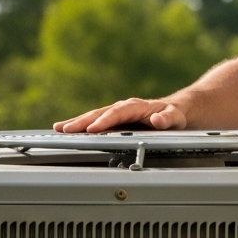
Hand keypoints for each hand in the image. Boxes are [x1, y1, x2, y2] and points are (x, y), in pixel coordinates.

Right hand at [53, 98, 187, 132]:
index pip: (118, 113)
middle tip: (64, 129)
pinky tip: (68, 131)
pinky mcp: (117, 120)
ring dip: (78, 123)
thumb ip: (168, 118)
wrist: (179, 109)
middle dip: (82, 121)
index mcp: (138, 107)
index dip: (105, 121)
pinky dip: (83, 126)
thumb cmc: (177, 114)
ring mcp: (120, 114)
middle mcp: (126, 108)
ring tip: (59, 129)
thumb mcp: (177, 117)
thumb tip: (158, 119)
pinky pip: (98, 122)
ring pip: (96, 116)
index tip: (92, 129)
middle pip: (101, 113)